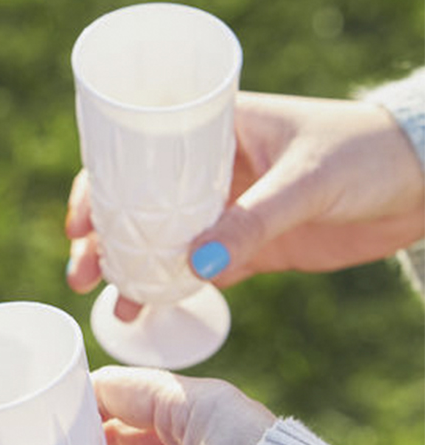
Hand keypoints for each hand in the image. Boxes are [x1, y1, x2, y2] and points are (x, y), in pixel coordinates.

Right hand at [65, 91, 424, 317]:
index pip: (136, 155)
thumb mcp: (307, 179)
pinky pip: (198, 272)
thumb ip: (255, 220)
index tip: (76, 222)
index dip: (96, 186)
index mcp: (213, 133)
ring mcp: (226, 213)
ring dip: (129, 270)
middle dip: (101, 239)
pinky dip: (171, 291)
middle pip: (136, 206)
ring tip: (107, 301)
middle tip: (80, 272)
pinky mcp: (249, 249)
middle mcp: (210, 173)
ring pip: (160, 243)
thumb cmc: (367, 154)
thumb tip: (194, 264)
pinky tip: (147, 311)